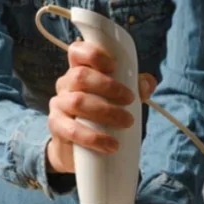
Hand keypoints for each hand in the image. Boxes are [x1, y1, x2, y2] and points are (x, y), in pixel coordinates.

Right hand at [46, 40, 157, 172]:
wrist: (78, 151)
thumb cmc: (101, 118)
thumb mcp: (119, 100)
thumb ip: (136, 88)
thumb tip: (147, 83)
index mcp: (79, 71)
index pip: (77, 51)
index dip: (94, 54)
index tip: (113, 66)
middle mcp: (66, 84)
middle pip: (80, 76)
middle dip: (109, 86)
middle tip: (130, 99)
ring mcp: (59, 105)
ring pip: (77, 102)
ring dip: (106, 112)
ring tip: (127, 122)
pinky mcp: (56, 127)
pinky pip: (72, 130)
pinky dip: (94, 137)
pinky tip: (110, 144)